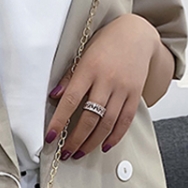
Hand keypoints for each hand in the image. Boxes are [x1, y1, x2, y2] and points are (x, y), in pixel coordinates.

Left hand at [44, 14, 161, 159]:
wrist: (137, 34)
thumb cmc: (106, 43)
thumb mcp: (82, 54)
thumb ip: (69, 77)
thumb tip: (53, 96)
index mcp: (89, 70)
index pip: (70, 101)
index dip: (59, 122)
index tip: (50, 137)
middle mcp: (106, 81)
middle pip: (89, 118)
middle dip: (75, 139)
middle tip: (65, 152)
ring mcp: (123, 89)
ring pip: (107, 123)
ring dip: (92, 142)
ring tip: (80, 153)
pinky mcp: (135, 94)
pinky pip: (125, 120)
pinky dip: (115, 136)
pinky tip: (104, 145)